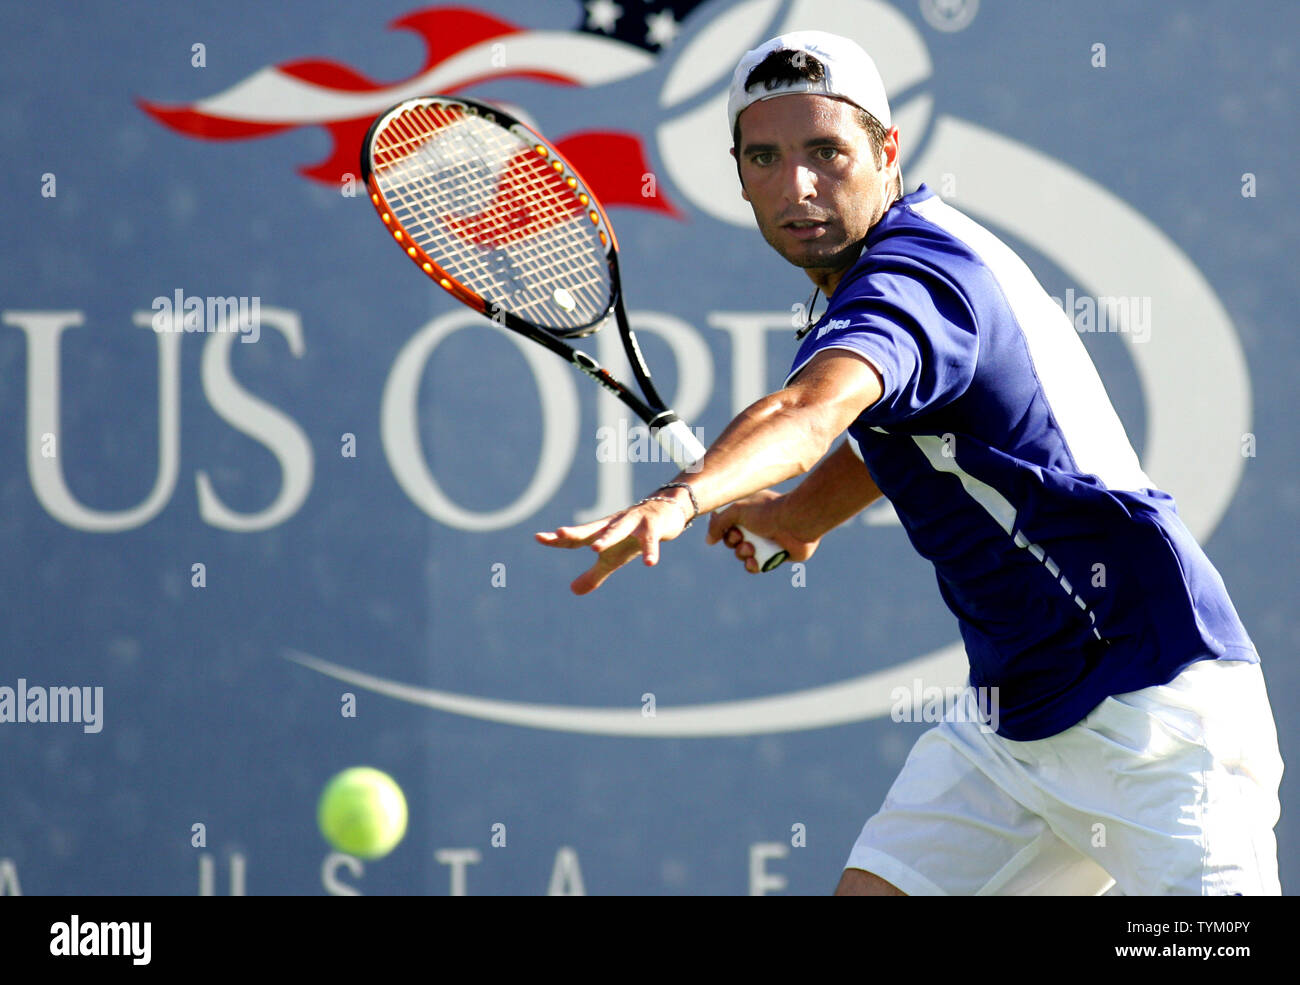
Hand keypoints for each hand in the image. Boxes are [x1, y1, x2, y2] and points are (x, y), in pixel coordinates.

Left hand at [535, 497, 689, 594]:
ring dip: (607, 538)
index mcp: (600, 532)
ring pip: (618, 531)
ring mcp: (633, 523)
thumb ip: (593, 575)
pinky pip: (650, 540)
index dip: (558, 538)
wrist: (664, 512)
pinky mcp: (653, 526)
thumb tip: (572, 590)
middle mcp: (613, 524)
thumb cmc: (632, 537)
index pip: (576, 537)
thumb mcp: (612, 559)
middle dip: (576, 532)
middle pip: (591, 529)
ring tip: (595, 549)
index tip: (538, 537)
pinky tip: (650, 563)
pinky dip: (650, 550)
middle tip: (559, 533)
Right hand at [706, 490, 820, 572]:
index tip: (723, 529)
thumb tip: (709, 540)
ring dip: (742, 553)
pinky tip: (755, 562)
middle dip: (732, 542)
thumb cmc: (768, 511)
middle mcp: (756, 524)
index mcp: (747, 510)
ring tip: (751, 548)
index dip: (721, 528)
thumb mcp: (737, 510)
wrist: (797, 522)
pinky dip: (752, 566)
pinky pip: (756, 566)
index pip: (726, 522)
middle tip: (740, 537)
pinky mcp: (774, 554)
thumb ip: (719, 523)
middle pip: (732, 540)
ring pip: (742, 554)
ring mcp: (765, 540)